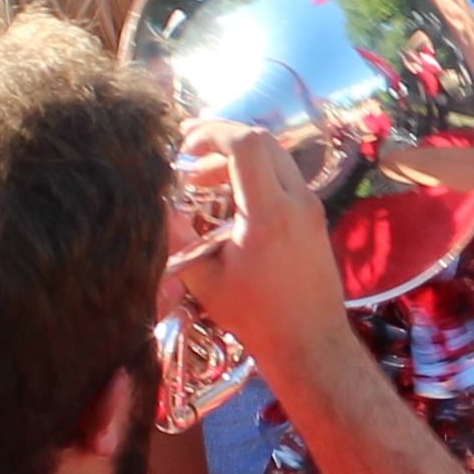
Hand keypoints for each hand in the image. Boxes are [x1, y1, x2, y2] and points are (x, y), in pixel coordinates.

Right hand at [171, 122, 355, 380]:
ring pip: (276, 157)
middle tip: (189, 155)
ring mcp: (311, 207)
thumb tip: (159, 206)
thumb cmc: (256, 316)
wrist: (310, 342)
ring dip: (239, 158)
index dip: (213, 132)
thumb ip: (178, 238)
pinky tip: (229, 199)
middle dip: (223, 139)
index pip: (247, 144)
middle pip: (263, 141)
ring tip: (202, 180)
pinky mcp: (314, 217)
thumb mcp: (205, 279)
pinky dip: (256, 175)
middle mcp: (297, 201)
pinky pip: (285, 177)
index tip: (184, 145)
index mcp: (269, 212)